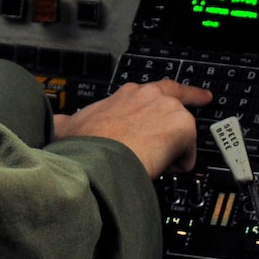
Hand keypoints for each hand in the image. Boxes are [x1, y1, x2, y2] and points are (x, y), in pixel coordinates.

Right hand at [52, 79, 212, 176]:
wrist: (98, 158)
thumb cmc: (84, 145)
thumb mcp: (68, 126)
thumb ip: (65, 120)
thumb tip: (54, 122)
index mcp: (128, 94)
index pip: (156, 89)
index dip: (172, 93)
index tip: (187, 91)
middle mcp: (150, 95)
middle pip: (179, 102)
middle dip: (191, 103)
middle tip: (204, 100)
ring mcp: (168, 109)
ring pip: (182, 133)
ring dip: (171, 150)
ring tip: (150, 162)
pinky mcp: (183, 127)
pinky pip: (188, 155)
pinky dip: (177, 166)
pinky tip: (158, 169)